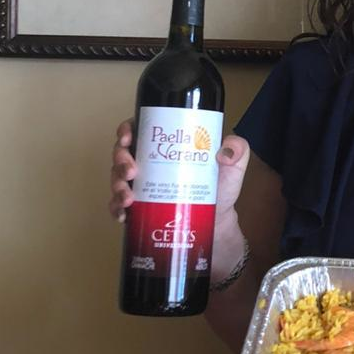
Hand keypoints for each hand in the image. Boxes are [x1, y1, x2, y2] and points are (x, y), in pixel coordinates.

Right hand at [108, 120, 249, 223]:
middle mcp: (148, 163)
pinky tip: (123, 215)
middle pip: (122, 153)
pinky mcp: (138, 210)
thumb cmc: (219, 190)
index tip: (128, 137)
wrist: (217, 224)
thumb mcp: (232, 168)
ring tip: (129, 197)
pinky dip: (116, 209)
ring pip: (116, 179)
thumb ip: (237, 152)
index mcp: (165, 146)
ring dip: (116, 186)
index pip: (139, 129)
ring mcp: (140, 187)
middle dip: (120, 159)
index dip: (127, 129)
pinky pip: (117, 207)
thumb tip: (227, 148)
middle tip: (131, 171)